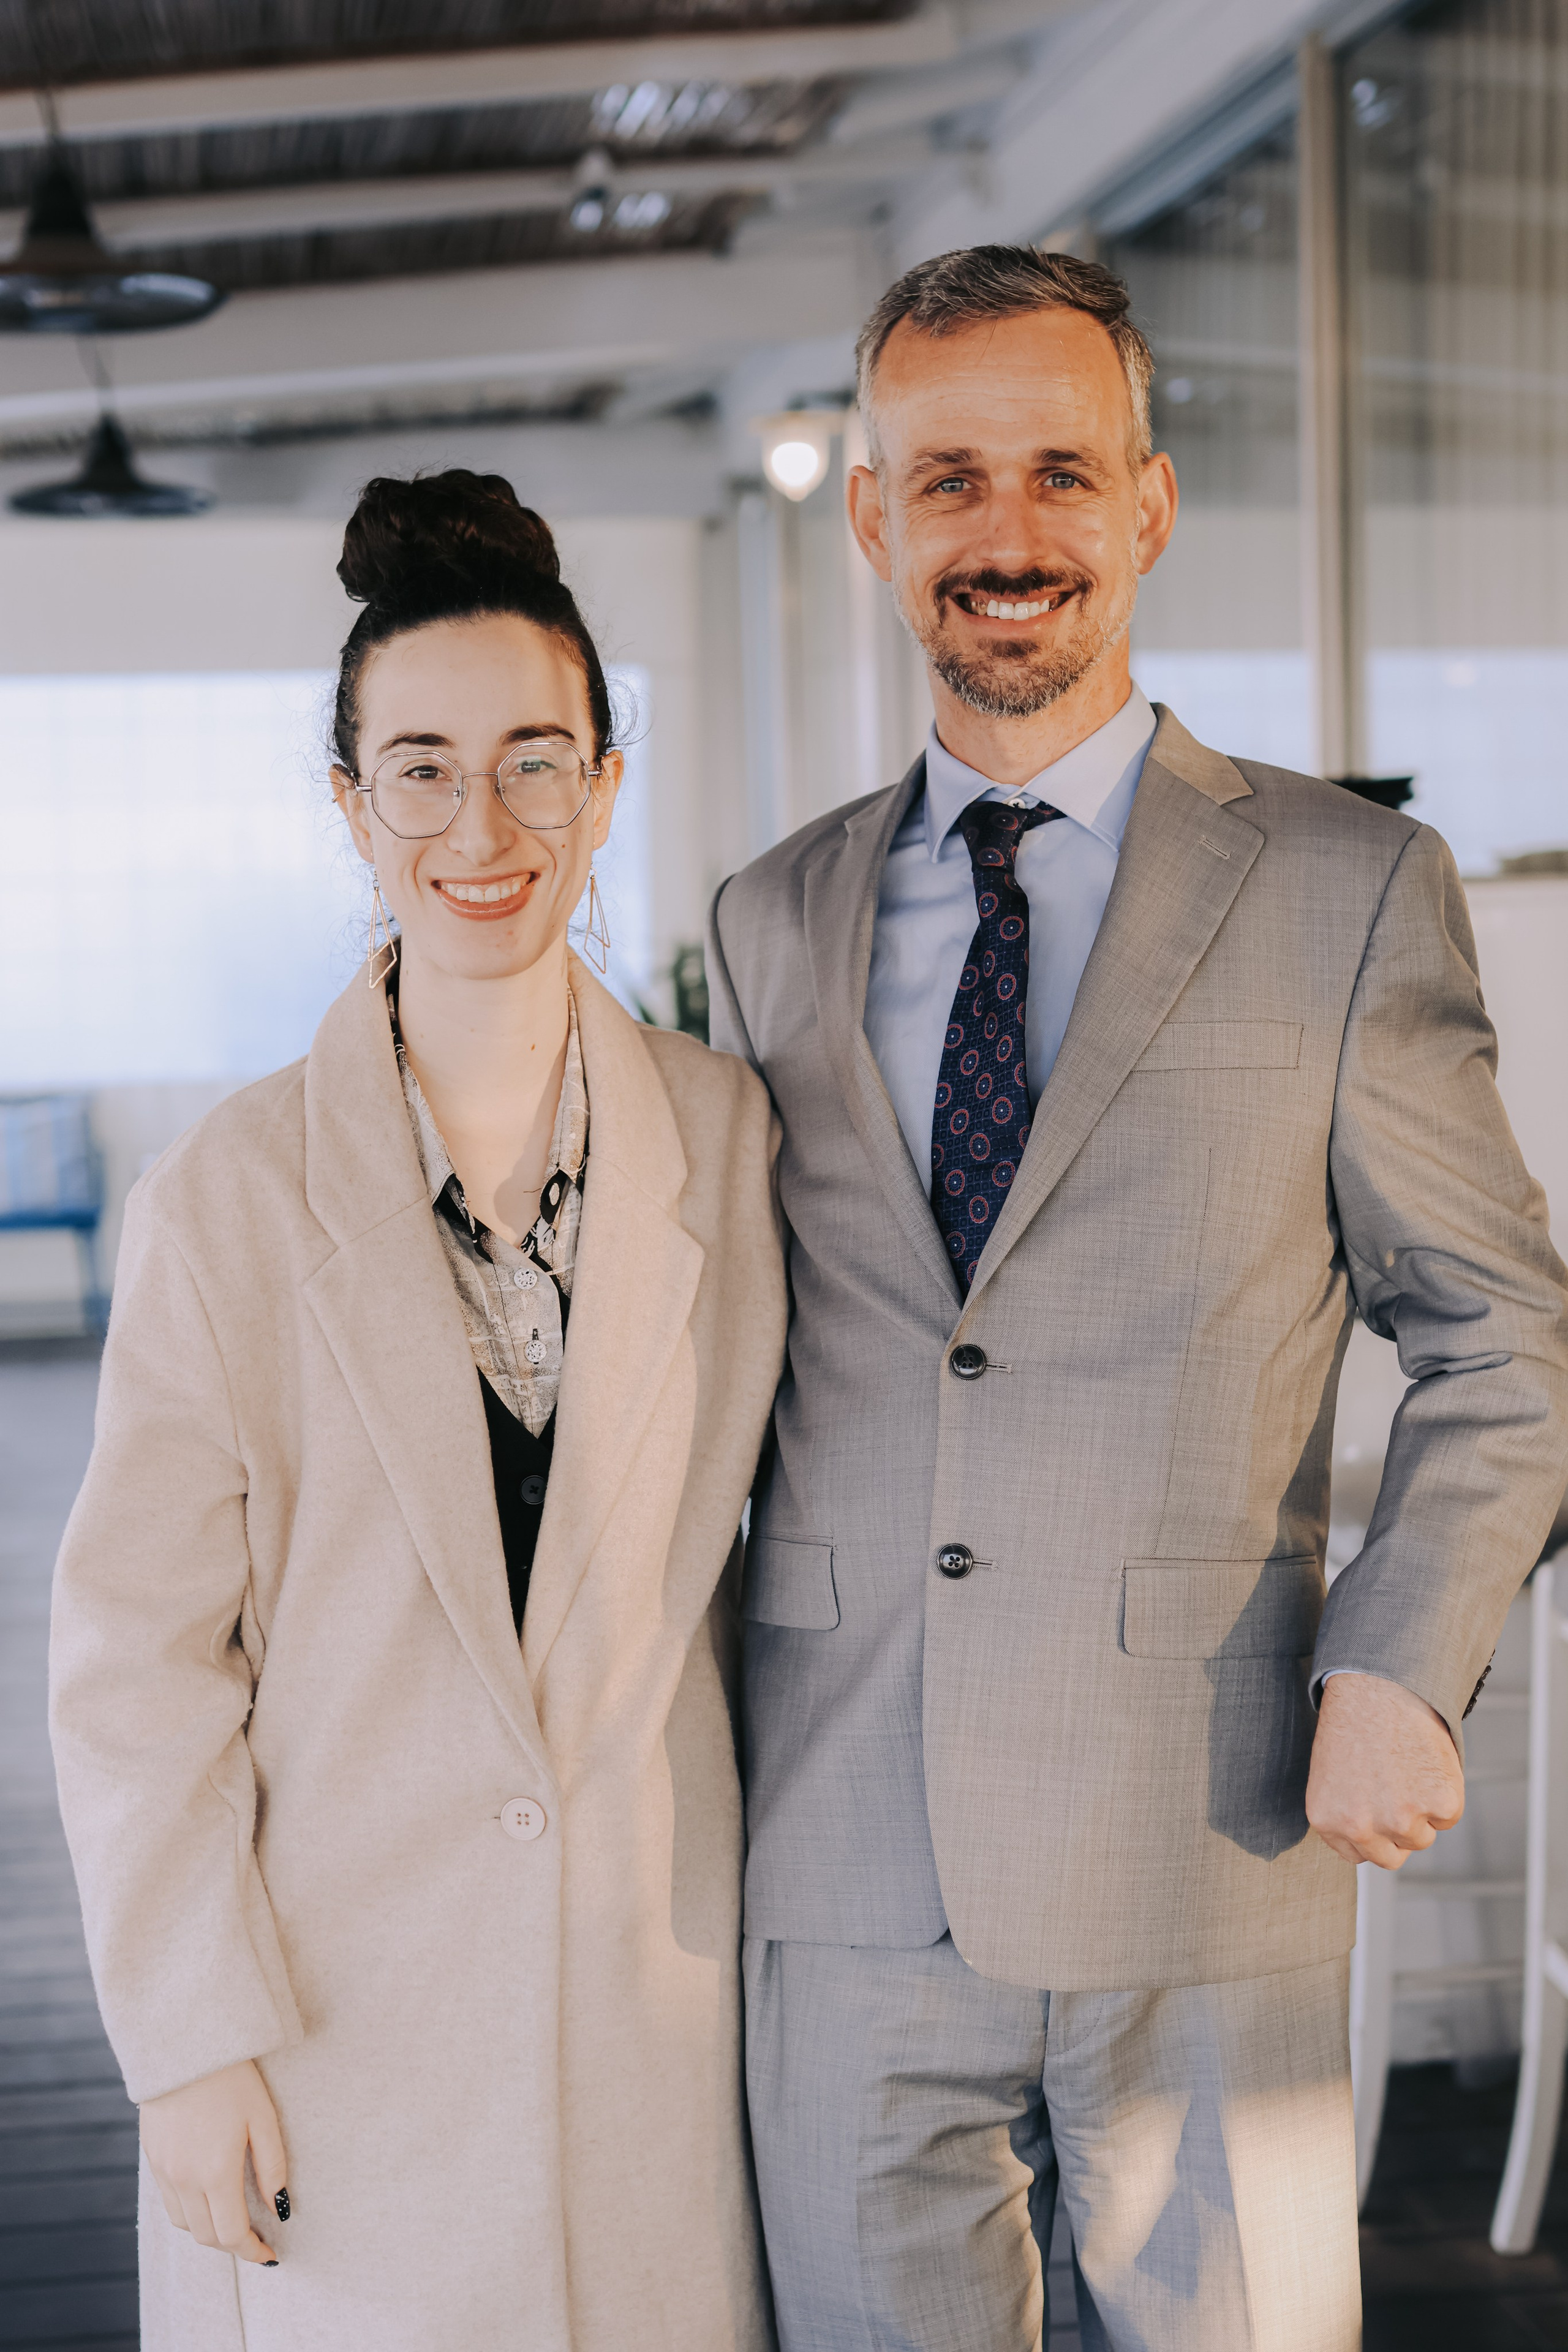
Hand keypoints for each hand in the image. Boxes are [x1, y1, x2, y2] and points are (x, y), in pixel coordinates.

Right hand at [140, 2059, 287, 2264]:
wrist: (183, 2047)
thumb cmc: (231, 2078)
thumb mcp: (263, 2117)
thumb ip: (272, 2167)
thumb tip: (281, 2207)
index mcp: (215, 2172)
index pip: (231, 2234)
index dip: (251, 2251)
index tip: (269, 2255)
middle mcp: (185, 2179)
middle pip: (207, 2236)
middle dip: (232, 2245)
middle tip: (255, 2239)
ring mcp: (164, 2171)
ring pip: (185, 2224)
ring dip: (209, 2231)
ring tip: (233, 2220)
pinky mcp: (152, 2159)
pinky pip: (170, 2202)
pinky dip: (190, 2211)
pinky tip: (208, 2196)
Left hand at [1306, 1671, 1463, 1867]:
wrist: (1379, 1684)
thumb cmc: (1355, 1723)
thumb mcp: (1332, 1775)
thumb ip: (1348, 1814)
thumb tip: (1375, 1841)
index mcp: (1327, 1821)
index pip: (1360, 1855)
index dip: (1375, 1833)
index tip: (1379, 1809)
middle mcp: (1361, 1828)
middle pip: (1393, 1856)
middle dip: (1399, 1831)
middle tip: (1397, 1789)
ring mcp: (1401, 1820)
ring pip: (1423, 1837)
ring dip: (1422, 1811)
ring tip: (1406, 1767)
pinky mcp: (1439, 1805)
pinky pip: (1448, 1816)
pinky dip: (1445, 1793)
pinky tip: (1425, 1761)